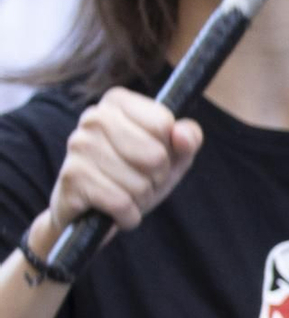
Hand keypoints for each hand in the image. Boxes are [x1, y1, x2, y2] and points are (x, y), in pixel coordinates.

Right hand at [46, 88, 204, 237]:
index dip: (168, 151)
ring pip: (138, 183)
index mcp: (118, 101)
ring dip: (140, 198)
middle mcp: (93, 117)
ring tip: (125, 193)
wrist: (93, 212)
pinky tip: (115, 210)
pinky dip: (127, 215)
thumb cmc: (137, 175)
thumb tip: (183, 136)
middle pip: (155, 155)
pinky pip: (120, 203)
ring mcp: (79, 146)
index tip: (154, 156)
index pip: (164, 124)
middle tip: (141, 179)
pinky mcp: (72, 178)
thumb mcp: (171, 156)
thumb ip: (188, 139)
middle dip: (156, 177)